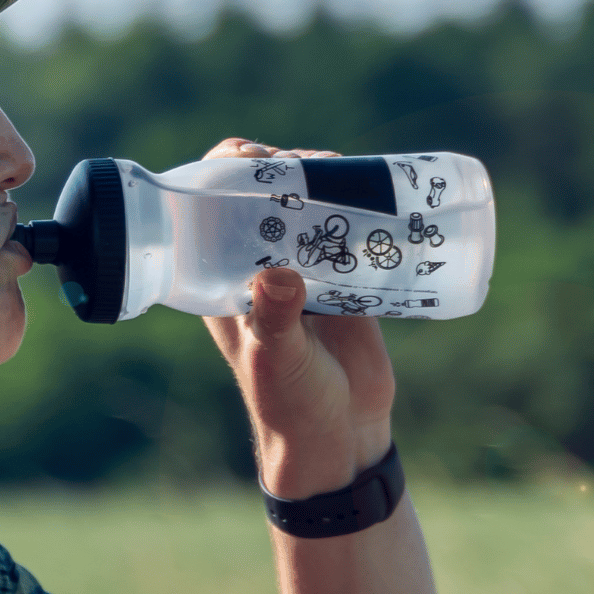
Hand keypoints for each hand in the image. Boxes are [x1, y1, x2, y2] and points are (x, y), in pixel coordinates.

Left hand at [201, 138, 395, 499]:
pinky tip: (382, 193)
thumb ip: (275, 321)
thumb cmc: (289, 403)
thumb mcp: (275, 359)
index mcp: (220, 277)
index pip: (210, 203)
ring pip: (306, 205)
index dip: (227, 168)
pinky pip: (348, 230)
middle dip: (286, 167)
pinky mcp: (344, 279)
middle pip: (262, 192)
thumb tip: (276, 276)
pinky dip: (362, 206)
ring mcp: (301, 269)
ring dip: (326, 181)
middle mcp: (256, 265)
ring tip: (350, 175)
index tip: (258, 158)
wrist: (339, 435)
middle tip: (317, 166)